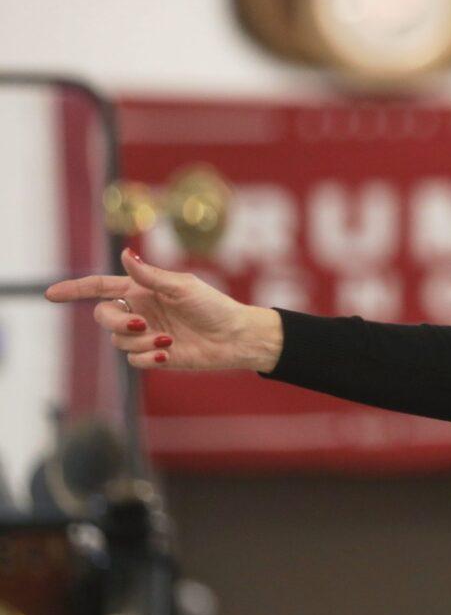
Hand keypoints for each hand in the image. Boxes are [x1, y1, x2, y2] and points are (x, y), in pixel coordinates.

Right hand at [44, 248, 282, 372]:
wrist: (235, 337)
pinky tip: (168, 351)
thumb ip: (151, 275)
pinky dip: (146, 356)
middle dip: (115, 322)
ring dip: (138, 341)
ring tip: (167, 338)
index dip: (75, 289)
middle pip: (103, 316)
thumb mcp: (183, 286)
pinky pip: (133, 360)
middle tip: (141, 324)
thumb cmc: (214, 306)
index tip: (50, 294)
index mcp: (143, 289)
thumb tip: (124, 254)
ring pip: (117, 340)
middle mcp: (140, 310)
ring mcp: (145, 334)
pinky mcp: (154, 355)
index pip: (100, 287)